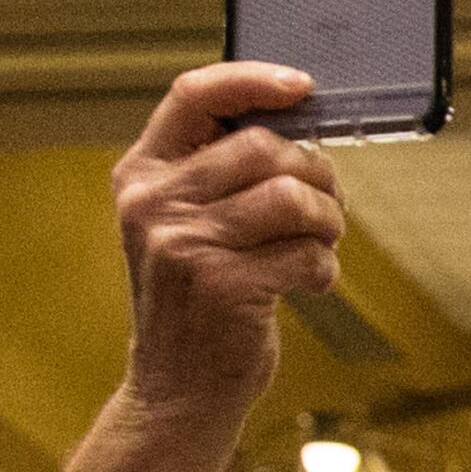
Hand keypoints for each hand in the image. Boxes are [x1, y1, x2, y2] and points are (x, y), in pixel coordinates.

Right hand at [113, 63, 345, 425]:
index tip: (304, 87)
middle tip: (328, 206)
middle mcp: (154, 204)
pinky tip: (310, 283)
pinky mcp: (225, 287)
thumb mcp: (184, 227)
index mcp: (141, 175)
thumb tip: (300, 122)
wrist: (178, 390)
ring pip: (292, 196)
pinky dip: (324, 268)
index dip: (253, 81)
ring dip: (328, 221)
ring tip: (323, 243)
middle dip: (315, 173)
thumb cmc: (198, 300)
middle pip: (263, 147)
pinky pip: (307, 253)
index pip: (193, 96)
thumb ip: (220, 175)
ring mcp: (186, 245)